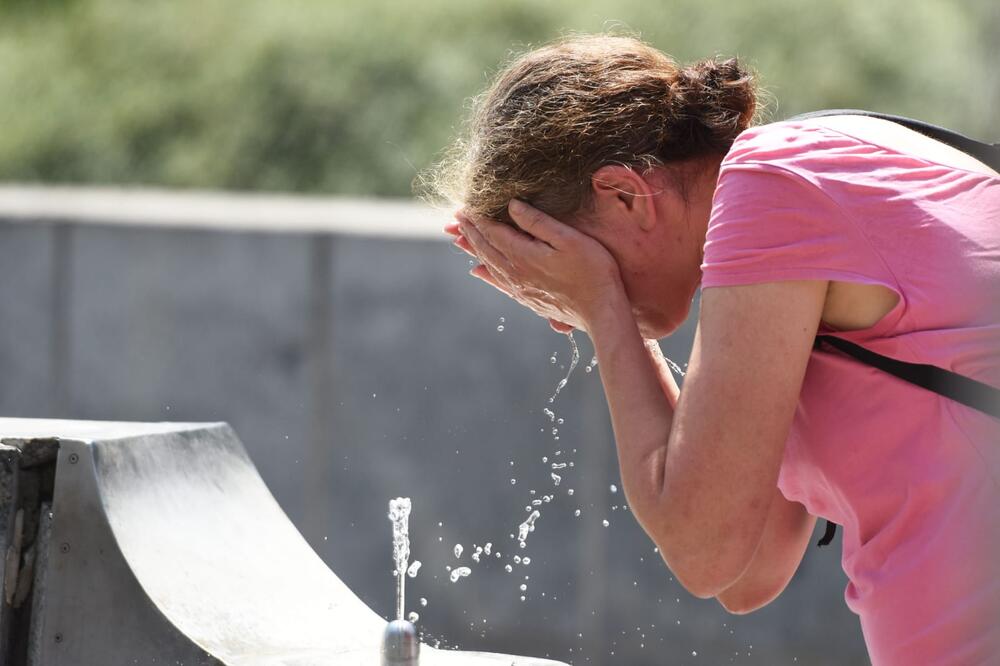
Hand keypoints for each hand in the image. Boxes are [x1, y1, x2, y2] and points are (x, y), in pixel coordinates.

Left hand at [448, 199, 626, 333]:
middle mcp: (515, 273)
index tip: (465, 205)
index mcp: (523, 255)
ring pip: (489, 264)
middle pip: (486, 248)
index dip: (478, 218)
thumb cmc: (592, 271)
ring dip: (474, 249)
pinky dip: (485, 273)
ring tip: (461, 237)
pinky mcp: (528, 299)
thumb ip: (537, 222)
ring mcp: (520, 288)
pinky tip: (478, 271)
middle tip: (457, 217)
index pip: (492, 232)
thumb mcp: (568, 239)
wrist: (601, 312)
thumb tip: (511, 206)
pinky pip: (498, 283)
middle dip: (470, 231)